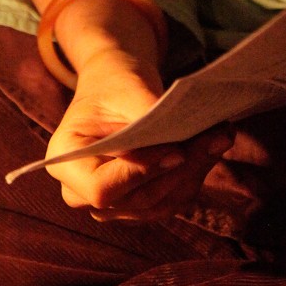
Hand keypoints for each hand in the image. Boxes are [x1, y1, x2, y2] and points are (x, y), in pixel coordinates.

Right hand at [46, 50, 232, 220]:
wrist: (116, 86)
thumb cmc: (115, 81)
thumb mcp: (127, 90)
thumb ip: (146, 120)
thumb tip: (178, 151)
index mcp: (65, 161)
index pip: (102, 189)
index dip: (140, 173)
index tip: (175, 150)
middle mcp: (81, 192)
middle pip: (136, 199)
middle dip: (180, 169)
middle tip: (214, 136)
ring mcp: (110, 204)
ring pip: (159, 203)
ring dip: (194, 172)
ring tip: (220, 136)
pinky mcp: (137, 204)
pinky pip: (170, 200)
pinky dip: (194, 174)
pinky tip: (212, 146)